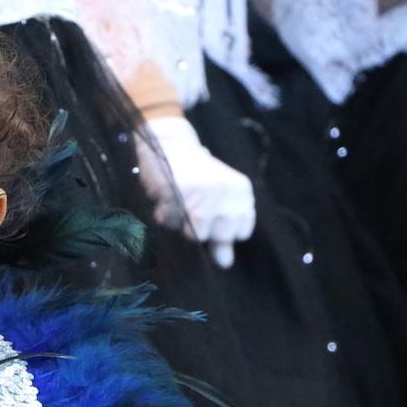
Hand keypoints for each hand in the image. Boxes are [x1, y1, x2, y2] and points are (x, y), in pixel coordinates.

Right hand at [135, 116, 255, 269]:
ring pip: (193, 233)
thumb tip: (225, 264)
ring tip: (177, 202)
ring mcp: (204, 194)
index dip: (221, 229)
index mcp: (243, 192)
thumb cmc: (194, 174)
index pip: (240, 233)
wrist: (170, 142)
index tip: (210, 215)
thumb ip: (224, 232)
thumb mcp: (218, 199)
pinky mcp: (180, 193)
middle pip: (218, 236)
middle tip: (191, 208)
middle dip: (201, 228)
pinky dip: (164, 214)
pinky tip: (165, 197)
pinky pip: (169, 221)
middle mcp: (228, 194)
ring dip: (181, 222)